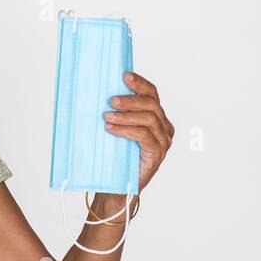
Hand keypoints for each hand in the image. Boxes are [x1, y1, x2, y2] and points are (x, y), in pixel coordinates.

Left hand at [104, 72, 172, 192]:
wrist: (116, 186)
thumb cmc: (115, 156)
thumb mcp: (115, 129)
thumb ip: (115, 112)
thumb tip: (96, 92)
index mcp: (157, 118)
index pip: (152, 94)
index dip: (140, 83)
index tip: (124, 75)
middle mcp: (164, 128)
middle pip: (152, 104)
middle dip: (131, 99)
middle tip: (111, 100)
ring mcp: (163, 141)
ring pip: (149, 119)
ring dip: (126, 115)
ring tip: (107, 115)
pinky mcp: (157, 154)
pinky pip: (144, 136)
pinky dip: (126, 130)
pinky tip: (111, 128)